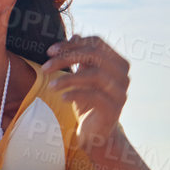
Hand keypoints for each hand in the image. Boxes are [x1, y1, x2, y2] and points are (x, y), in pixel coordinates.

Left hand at [42, 35, 129, 160]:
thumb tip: (74, 35)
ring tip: (50, 85)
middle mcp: (123, 75)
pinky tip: (61, 97)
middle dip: (67, 57)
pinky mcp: (114, 109)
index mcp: (117, 62)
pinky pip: (94, 96)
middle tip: (45, 66)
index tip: (50, 51)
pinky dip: (75, 93)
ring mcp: (121, 92)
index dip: (72, 44)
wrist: (95, 134)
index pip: (97, 43)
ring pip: (95, 75)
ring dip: (68, 77)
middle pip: (95, 55)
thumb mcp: (81, 78)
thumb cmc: (87, 103)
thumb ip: (80, 58)